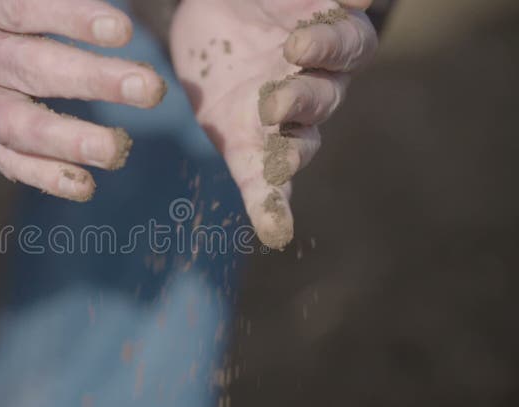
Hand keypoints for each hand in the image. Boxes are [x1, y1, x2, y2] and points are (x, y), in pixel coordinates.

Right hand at [0, 0, 166, 200]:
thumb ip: (56, 0)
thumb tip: (115, 13)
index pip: (16, 8)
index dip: (70, 18)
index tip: (124, 30)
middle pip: (23, 66)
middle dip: (90, 80)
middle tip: (150, 89)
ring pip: (11, 122)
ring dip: (67, 140)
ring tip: (117, 150)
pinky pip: (4, 157)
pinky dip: (43, 174)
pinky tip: (85, 186)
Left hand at [170, 0, 377, 248]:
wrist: (212, 11)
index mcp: (330, 39)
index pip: (348, 46)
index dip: (329, 47)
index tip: (301, 42)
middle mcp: (315, 83)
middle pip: (324, 100)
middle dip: (302, 102)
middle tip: (275, 100)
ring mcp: (280, 119)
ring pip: (299, 144)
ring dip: (290, 156)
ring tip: (276, 163)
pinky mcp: (245, 143)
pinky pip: (261, 180)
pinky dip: (269, 206)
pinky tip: (275, 230)